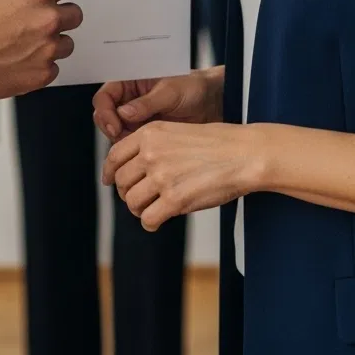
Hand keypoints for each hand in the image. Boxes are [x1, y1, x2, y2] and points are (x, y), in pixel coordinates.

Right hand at [0, 0, 87, 98]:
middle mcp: (49, 18)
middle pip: (75, 14)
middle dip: (60, 15)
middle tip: (39, 20)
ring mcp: (48, 49)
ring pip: (66, 42)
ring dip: (52, 42)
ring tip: (25, 44)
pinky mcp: (43, 74)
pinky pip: (54, 67)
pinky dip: (41, 65)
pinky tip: (19, 61)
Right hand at [93, 68, 223, 141]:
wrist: (211, 103)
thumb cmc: (192, 87)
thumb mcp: (170, 92)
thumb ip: (146, 103)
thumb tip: (124, 113)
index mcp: (130, 82)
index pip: (105, 96)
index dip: (105, 111)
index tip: (115, 125)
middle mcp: (129, 100)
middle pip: (105, 117)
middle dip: (110, 129)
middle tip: (122, 137)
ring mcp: (135, 118)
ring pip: (115, 133)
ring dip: (121, 141)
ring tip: (138, 144)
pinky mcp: (143, 134)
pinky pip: (129, 144)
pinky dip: (132, 150)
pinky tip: (143, 152)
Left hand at [102, 120, 263, 230]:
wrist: (244, 154)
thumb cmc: (218, 144)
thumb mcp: (177, 132)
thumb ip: (154, 146)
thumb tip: (134, 167)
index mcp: (150, 133)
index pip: (114, 155)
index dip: (110, 172)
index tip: (110, 181)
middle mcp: (151, 153)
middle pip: (121, 181)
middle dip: (128, 193)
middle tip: (141, 198)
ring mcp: (162, 176)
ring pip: (131, 202)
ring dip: (139, 209)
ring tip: (152, 209)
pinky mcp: (175, 200)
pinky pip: (148, 219)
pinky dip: (151, 223)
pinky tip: (160, 219)